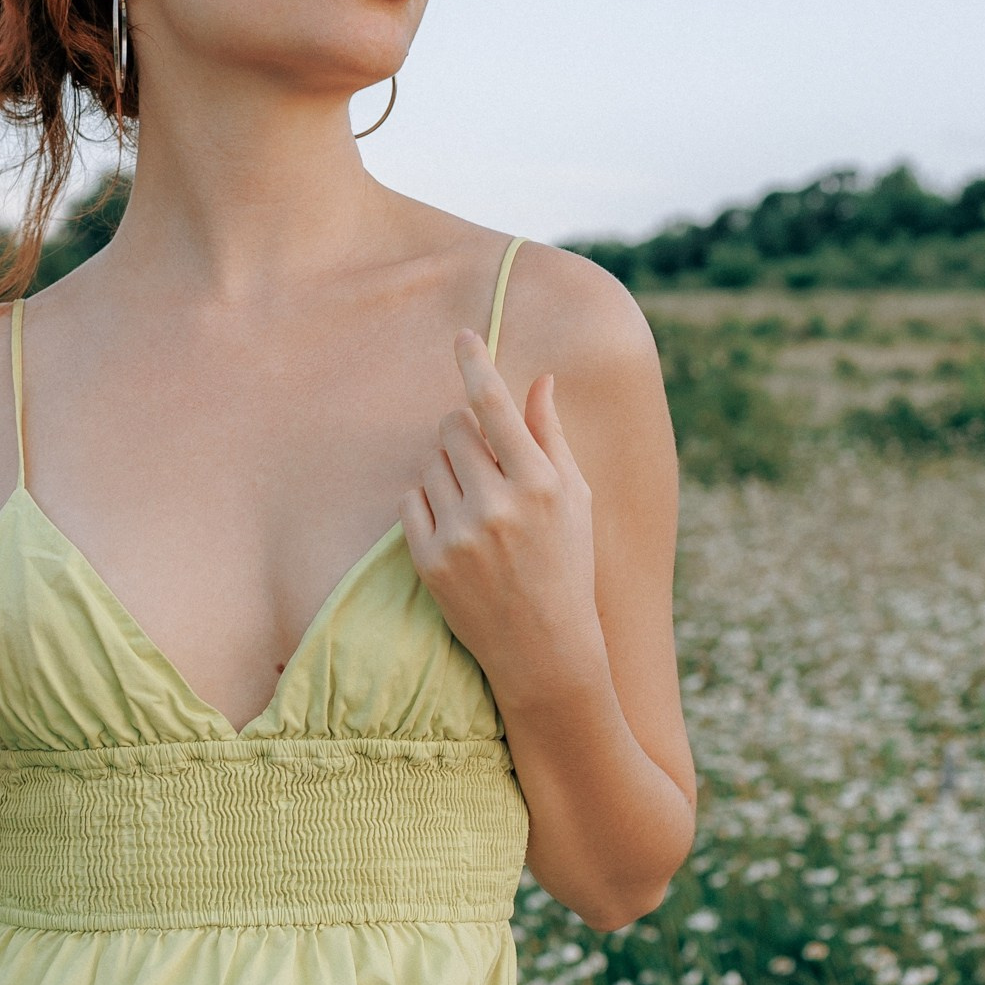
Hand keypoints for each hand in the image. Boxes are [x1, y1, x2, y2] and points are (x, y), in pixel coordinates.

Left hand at [400, 331, 607, 707]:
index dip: (476, 364)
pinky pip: (410, 500)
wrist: (544, 649)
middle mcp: (499, 504)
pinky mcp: (430, 559)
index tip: (463, 335)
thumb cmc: (567, 565)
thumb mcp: (575, 499)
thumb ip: (550, 437)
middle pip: (453, 428)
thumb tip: (540, 380)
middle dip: (463, 434)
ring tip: (477, 509)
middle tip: (484, 465)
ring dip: (447, 471)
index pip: (497, 406)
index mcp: (541, 483)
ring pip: (430, 463)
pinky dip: (428, 504)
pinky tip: (456, 529)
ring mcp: (461, 533)